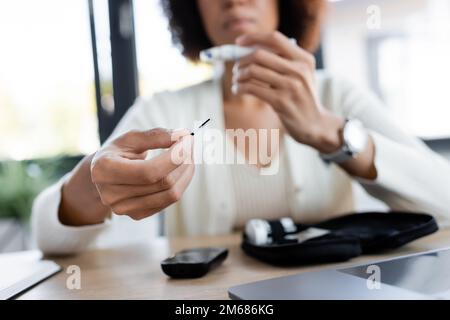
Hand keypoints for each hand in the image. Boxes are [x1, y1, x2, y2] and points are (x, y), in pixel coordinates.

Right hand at [90, 128, 193, 220]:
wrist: (105, 174)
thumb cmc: (118, 152)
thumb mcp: (131, 138)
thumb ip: (155, 136)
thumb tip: (182, 135)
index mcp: (105, 170)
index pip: (149, 171)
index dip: (174, 157)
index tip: (188, 139)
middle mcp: (111, 194)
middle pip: (163, 183)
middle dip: (183, 161)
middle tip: (191, 144)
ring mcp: (124, 208)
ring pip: (171, 194)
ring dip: (186, 172)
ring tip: (188, 156)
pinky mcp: (136, 215)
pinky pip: (169, 201)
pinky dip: (181, 183)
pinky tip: (180, 170)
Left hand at [233, 31, 344, 153]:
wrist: (314, 124)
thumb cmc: (301, 97)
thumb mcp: (301, 75)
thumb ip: (283, 61)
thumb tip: (249, 49)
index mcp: (304, 59)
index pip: (275, 38)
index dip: (254, 37)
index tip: (239, 42)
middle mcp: (299, 70)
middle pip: (259, 54)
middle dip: (242, 60)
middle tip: (236, 68)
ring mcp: (290, 86)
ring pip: (253, 70)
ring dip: (238, 75)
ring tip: (236, 80)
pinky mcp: (280, 101)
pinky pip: (252, 88)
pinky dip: (239, 87)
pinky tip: (237, 90)